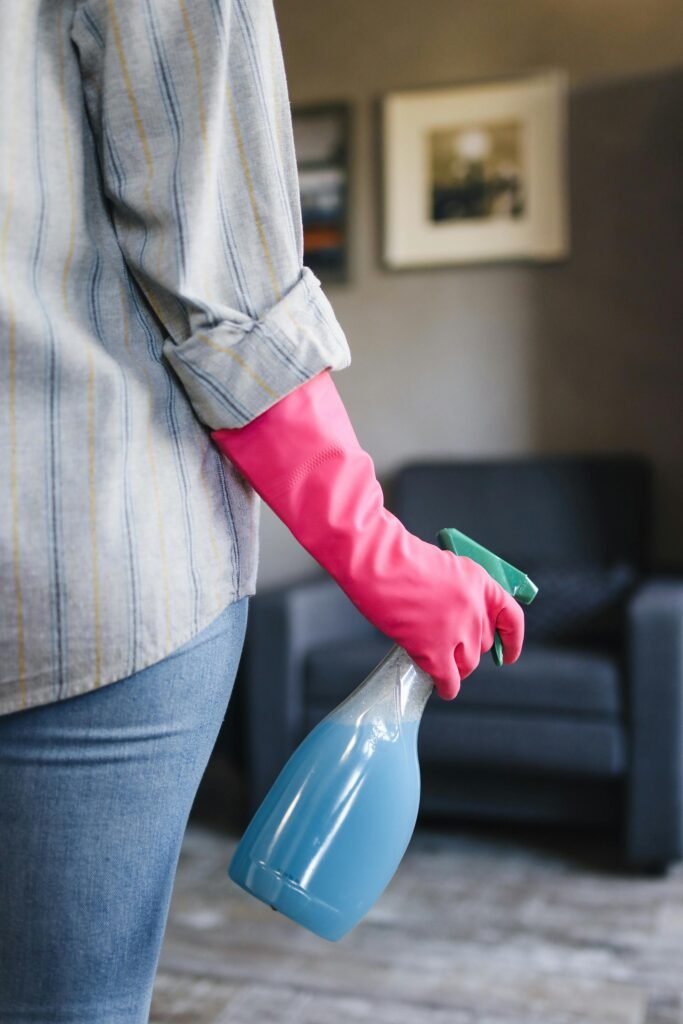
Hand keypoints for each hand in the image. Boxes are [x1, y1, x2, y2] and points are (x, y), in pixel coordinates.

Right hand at [212, 371, 524, 699]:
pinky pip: (449, 679)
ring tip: (444, 667)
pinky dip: (447, 687)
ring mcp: (457, 630)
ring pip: (468, 663)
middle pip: (484, 642)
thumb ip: (459, 592)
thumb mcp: (443, 567)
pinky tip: (443, 688)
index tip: (509, 652)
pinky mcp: (435, 650)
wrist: (375, 562)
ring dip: (457, 667)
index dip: (513, 639)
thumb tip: (461, 620)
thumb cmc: (398, 558)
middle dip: (470, 649)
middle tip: (454, 650)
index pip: (511, 616)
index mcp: (480, 581)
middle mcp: (475, 607)